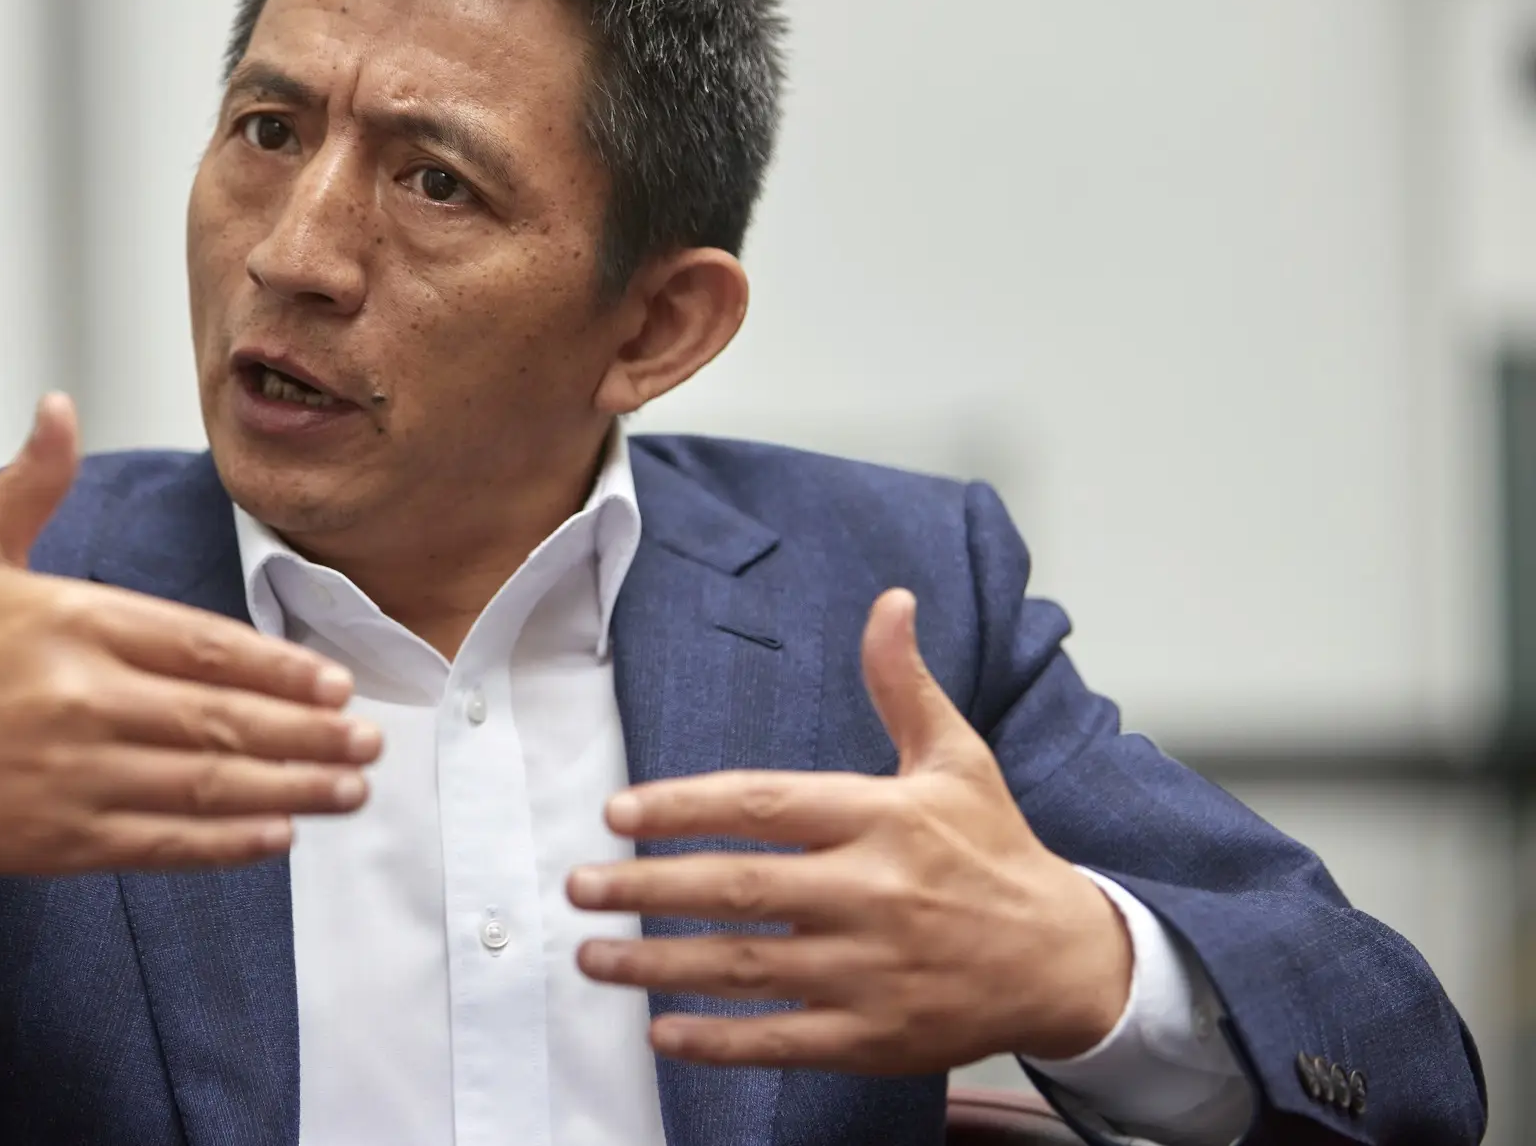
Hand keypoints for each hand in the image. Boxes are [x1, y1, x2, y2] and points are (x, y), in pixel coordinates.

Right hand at [0, 394, 377, 872]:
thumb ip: (29, 485)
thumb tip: (59, 406)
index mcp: (72, 622)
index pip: (202, 645)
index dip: (279, 667)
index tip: (337, 682)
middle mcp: (81, 699)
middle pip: (221, 718)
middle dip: (308, 732)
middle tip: (369, 740)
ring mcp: (71, 774)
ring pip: (204, 784)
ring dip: (289, 788)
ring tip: (350, 787)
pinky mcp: (57, 838)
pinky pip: (161, 841)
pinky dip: (225, 841)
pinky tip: (278, 835)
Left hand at [566, 589, 1131, 1071]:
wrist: (1065, 960)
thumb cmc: (996, 852)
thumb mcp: (957, 758)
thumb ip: (903, 684)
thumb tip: (890, 602)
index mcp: (882, 818)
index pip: (764, 805)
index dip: (684, 806)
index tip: (618, 814)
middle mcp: (872, 893)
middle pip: (738, 887)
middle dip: (647, 887)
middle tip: (580, 886)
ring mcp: (871, 972)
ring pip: (745, 967)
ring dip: (658, 965)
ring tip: (592, 956)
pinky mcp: (875, 1037)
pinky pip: (781, 1041)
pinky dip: (717, 1042)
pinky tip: (661, 1032)